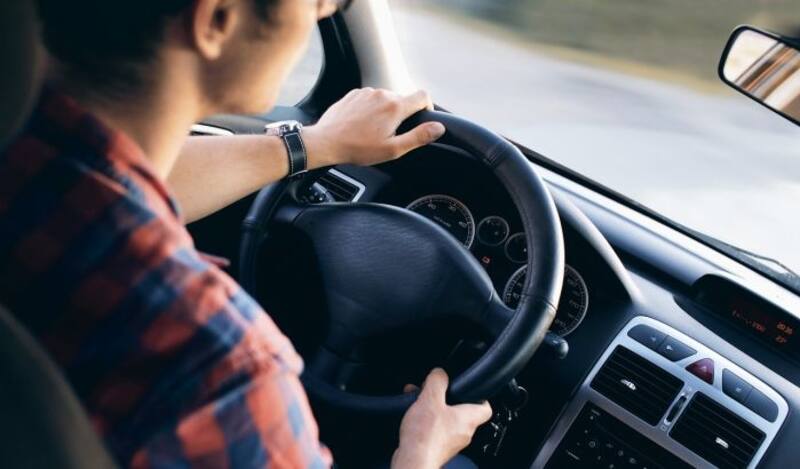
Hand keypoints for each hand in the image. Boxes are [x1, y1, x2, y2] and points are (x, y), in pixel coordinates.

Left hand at [303, 88, 445, 168]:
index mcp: (395, 107)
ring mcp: (366, 92)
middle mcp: (382, 94)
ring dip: (385, 112)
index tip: (421, 119)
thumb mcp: (393, 149)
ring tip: (373, 131)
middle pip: (403, 99)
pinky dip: (370, 109)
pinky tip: (362, 125)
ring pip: (385, 99)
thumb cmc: (358, 148)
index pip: (423, 96)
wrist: (326, 141)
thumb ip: (418, 137)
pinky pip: (369, 99)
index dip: (427, 107)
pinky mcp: (354, 94)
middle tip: (390, 134)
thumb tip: (438, 128)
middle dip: (402, 115)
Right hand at [391, 369, 492, 468]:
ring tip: (419, 402)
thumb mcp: (430, 399)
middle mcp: (463, 433)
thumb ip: (437, 381)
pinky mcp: (438, 449)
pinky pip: (435, 431)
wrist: (413, 461)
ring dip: (434, 410)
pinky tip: (413, 418)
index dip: (480, 396)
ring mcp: (451, 443)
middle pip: (462, 412)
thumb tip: (440, 373)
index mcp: (468, 419)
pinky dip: (426, 423)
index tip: (470, 389)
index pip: (485, 407)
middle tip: (435, 392)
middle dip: (447, 400)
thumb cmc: (425, 436)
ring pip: (446, 421)